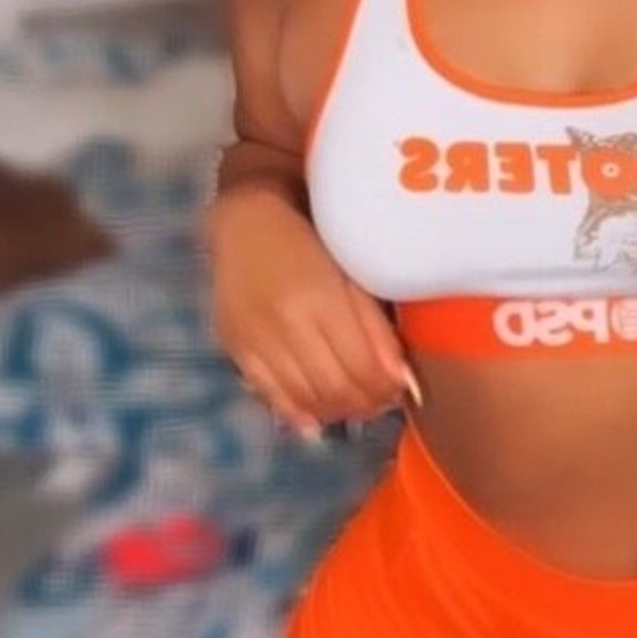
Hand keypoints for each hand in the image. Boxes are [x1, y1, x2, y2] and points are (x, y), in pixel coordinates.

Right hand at [207, 185, 410, 435]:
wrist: (247, 223)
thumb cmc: (312, 239)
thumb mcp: (351, 272)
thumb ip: (375, 324)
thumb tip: (399, 378)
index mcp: (320, 297)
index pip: (360, 366)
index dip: (385, 387)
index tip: (400, 388)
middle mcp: (284, 324)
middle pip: (334, 388)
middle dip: (365, 403)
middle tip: (382, 400)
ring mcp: (255, 340)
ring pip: (304, 399)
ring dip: (337, 411)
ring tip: (356, 405)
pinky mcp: (235, 349)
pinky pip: (271, 396)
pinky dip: (300, 412)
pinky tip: (319, 414)